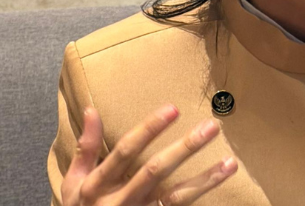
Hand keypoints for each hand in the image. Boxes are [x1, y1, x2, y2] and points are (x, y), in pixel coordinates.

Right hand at [61, 104, 237, 204]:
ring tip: (230, 163)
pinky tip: (220, 187)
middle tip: (211, 127)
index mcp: (98, 184)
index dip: (149, 129)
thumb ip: (86, 147)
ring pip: (177, 198)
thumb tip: (92, 109)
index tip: (174, 108)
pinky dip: (200, 200)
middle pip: (156, 171)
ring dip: (206, 180)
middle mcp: (120, 201)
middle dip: (185, 148)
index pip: (126, 150)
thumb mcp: (74, 181)